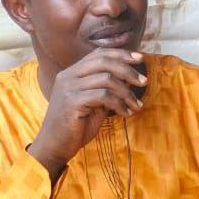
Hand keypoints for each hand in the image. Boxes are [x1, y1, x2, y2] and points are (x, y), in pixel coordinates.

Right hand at [28, 49, 146, 177]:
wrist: (55, 145)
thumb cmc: (76, 126)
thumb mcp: (92, 104)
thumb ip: (104, 90)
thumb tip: (127, 81)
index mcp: (72, 73)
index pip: (98, 53)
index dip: (120, 53)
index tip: (140, 59)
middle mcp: (68, 76)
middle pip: (103, 61)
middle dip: (127, 70)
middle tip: (143, 81)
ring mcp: (69, 88)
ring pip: (106, 79)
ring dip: (127, 92)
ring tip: (136, 105)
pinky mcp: (72, 102)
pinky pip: (103, 96)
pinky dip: (119, 104)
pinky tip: (126, 114)